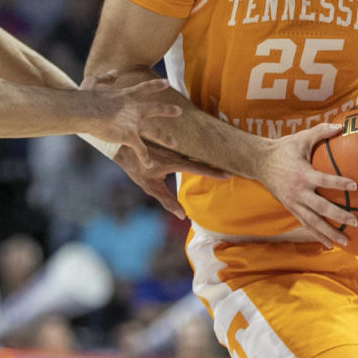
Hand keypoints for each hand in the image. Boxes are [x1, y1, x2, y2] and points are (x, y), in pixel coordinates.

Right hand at [86, 78, 182, 167]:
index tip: (166, 83)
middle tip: (179, 111)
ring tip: (175, 144)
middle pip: (156, 109)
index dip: (156, 85)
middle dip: (168, 110)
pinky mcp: (130, 136)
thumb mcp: (94, 82)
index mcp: (126, 96)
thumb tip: (113, 73)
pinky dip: (145, 158)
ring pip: (155, 132)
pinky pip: (141, 149)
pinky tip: (149, 165)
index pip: (146, 88)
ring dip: (165, 138)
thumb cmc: (87, 97)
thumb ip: (106, 78)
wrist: (86, 111)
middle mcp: (135, 109)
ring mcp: (134, 123)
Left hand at [114, 142, 228, 218]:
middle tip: (233, 168)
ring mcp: (174, 145)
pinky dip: (198, 150)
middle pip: (201, 159)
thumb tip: (183, 216)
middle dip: (217, 163)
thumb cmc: (136, 168)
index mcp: (174, 163)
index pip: (198, 168)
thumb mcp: (150, 187)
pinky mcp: (170, 141)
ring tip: (225, 160)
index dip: (214, 172)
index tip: (229, 175)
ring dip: (209, 156)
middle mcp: (177, 152)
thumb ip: (167, 201)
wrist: (123, 146)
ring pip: (195, 152)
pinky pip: (187, 147)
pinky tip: (206, 150)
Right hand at [257, 123, 357, 247]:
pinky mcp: (291, 208)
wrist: (259, 162)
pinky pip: (305, 224)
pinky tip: (329, 244)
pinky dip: (317, 235)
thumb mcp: (301, 138)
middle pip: (321, 207)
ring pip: (313, 221)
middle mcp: (298, 192)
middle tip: (355, 221)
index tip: (355, 186)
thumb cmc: (283, 149)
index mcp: (303, 174)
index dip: (340, 183)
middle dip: (338, 215)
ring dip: (329, 232)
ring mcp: (294, 202)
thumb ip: (321, 132)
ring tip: (346, 242)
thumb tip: (341, 126)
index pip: (324, 180)